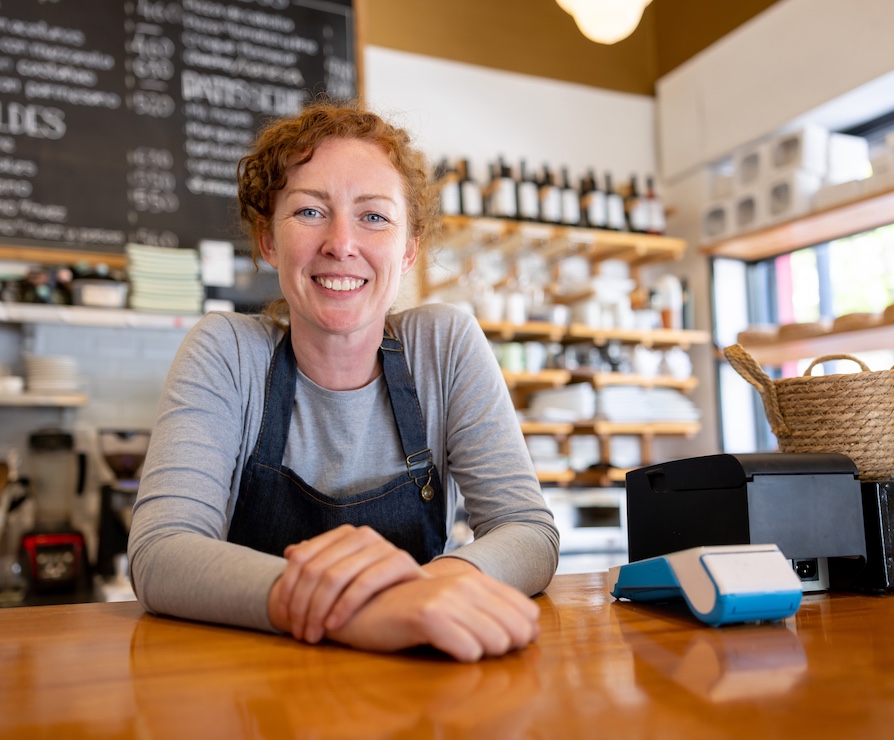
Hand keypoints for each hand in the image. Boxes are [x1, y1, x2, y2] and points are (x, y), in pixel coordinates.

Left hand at [268, 524, 424, 643]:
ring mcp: (382, 545)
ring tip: (314, 634)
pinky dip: (344, 606)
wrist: (419, 598)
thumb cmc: (374, 592)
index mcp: (344, 534)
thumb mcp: (341, 577)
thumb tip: (291, 551)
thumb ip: (317, 563)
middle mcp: (362, 534)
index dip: (288, 589)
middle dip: (302, 605)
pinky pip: (364, 583)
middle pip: (315, 569)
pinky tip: (334, 625)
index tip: (283, 617)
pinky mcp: (401, 561)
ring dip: (318, 610)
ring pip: (335, 576)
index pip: (302, 557)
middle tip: (299, 632)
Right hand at [324, 568, 540, 661]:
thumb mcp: (452, 605)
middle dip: (510, 646)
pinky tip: (454, 652)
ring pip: (495, 640)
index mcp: (474, 580)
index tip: (511, 643)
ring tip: (467, 650)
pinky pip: (466, 648)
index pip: (525, 609)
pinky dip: (465, 656)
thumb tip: (532, 630)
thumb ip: (490, 611)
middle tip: (488, 650)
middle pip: (515, 628)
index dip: (524, 632)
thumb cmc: (409, 611)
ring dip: (487, 653)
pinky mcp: (427, 616)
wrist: (362, 606)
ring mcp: (446, 598)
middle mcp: (464, 584)